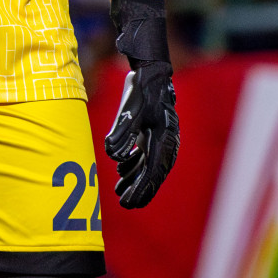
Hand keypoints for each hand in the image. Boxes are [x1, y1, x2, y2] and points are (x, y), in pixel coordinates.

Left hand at [104, 62, 178, 208]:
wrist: (152, 73)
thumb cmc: (141, 90)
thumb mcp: (128, 110)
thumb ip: (121, 132)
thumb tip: (112, 155)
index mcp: (163, 139)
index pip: (152, 172)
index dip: (140, 189)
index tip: (129, 202)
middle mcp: (166, 142)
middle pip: (153, 173)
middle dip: (140, 190)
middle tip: (126, 205)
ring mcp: (161, 138)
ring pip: (149, 165)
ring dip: (135, 178)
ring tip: (119, 191)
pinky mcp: (154, 132)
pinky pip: (147, 155)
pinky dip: (135, 164)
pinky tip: (121, 170)